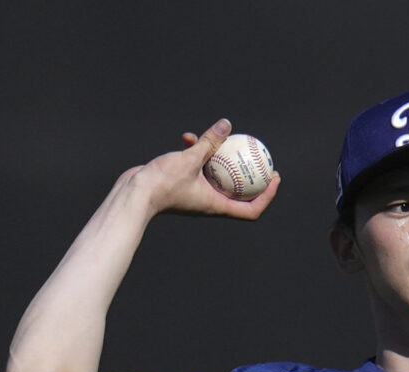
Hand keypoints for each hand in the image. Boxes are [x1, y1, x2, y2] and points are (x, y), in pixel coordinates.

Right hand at [121, 119, 279, 220]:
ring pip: (215, 175)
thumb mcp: (190, 159)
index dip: (267, 196)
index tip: (274, 178)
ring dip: (217, 157)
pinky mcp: (182, 183)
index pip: (251, 210)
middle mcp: (209, 202)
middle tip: (260, 158)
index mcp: (217, 206)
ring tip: (219, 138)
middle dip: (250, 176)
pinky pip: (196, 167)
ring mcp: (196, 193)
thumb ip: (209, 142)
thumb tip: (227, 124)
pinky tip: (187, 137)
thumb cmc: (162, 183)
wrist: (134, 193)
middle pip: (238, 192)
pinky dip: (195, 153)